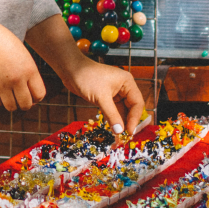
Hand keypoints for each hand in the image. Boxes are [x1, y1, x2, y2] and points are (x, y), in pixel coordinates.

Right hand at [0, 0, 45, 111]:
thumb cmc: (2, 39)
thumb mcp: (22, 54)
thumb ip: (28, 71)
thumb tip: (30, 90)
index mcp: (29, 69)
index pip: (39, 94)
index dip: (36, 97)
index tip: (30, 93)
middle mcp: (17, 79)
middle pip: (26, 104)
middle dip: (24, 103)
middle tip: (19, 97)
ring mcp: (1, 83)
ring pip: (11, 107)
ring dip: (11, 104)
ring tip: (9, 96)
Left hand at [26, 14, 147, 134]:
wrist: (70, 70)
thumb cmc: (87, 77)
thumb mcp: (101, 97)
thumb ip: (111, 115)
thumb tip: (119, 132)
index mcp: (128, 83)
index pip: (137, 104)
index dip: (135, 119)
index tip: (129, 132)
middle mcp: (124, 88)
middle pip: (132, 109)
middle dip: (128, 123)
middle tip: (125, 137)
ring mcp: (116, 93)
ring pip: (123, 112)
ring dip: (121, 124)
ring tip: (118, 138)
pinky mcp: (107, 98)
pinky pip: (114, 111)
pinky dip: (113, 120)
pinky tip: (113, 130)